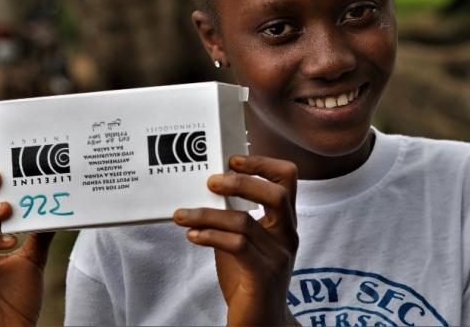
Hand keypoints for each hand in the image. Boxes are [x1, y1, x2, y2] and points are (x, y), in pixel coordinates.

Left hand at [174, 155, 299, 325]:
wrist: (262, 325)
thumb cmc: (249, 281)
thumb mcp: (243, 242)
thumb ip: (234, 218)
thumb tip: (207, 192)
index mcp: (285, 223)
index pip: (288, 179)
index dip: (263, 163)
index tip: (233, 159)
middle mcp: (288, 236)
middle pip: (277, 193)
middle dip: (241, 182)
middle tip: (210, 181)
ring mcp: (279, 256)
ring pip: (246, 221)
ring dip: (208, 214)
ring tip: (182, 214)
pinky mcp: (263, 276)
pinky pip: (237, 246)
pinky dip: (211, 236)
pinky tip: (192, 235)